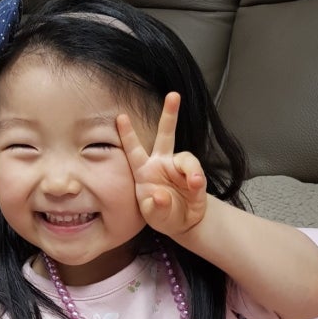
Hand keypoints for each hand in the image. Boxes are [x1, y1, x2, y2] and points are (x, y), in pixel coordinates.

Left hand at [117, 92, 207, 237]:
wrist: (184, 223)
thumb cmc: (162, 215)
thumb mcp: (154, 216)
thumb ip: (156, 207)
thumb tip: (160, 195)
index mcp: (144, 171)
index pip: (134, 151)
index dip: (128, 135)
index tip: (120, 116)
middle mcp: (162, 164)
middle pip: (166, 135)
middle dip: (169, 114)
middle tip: (173, 95)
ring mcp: (180, 169)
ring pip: (187, 158)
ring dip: (191, 170)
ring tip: (194, 183)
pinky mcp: (195, 177)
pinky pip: (197, 175)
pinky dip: (197, 180)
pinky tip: (196, 187)